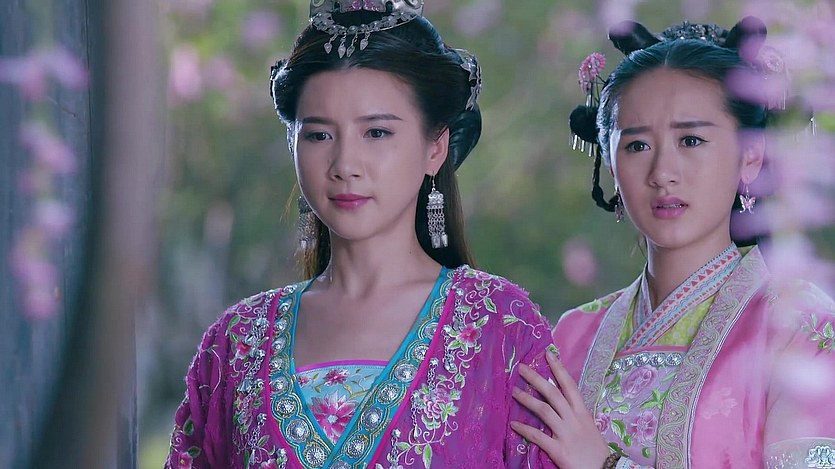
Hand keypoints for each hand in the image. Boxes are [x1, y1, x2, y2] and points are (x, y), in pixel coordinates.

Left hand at [510, 350, 611, 468]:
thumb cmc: (595, 450)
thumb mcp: (588, 426)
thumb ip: (574, 414)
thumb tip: (559, 402)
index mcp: (582, 412)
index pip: (569, 385)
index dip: (558, 369)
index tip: (548, 354)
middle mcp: (574, 419)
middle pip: (553, 393)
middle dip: (536, 379)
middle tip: (521, 367)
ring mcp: (566, 433)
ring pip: (544, 410)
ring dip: (527, 400)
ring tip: (513, 391)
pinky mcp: (559, 450)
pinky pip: (538, 436)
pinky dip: (525, 429)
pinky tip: (513, 425)